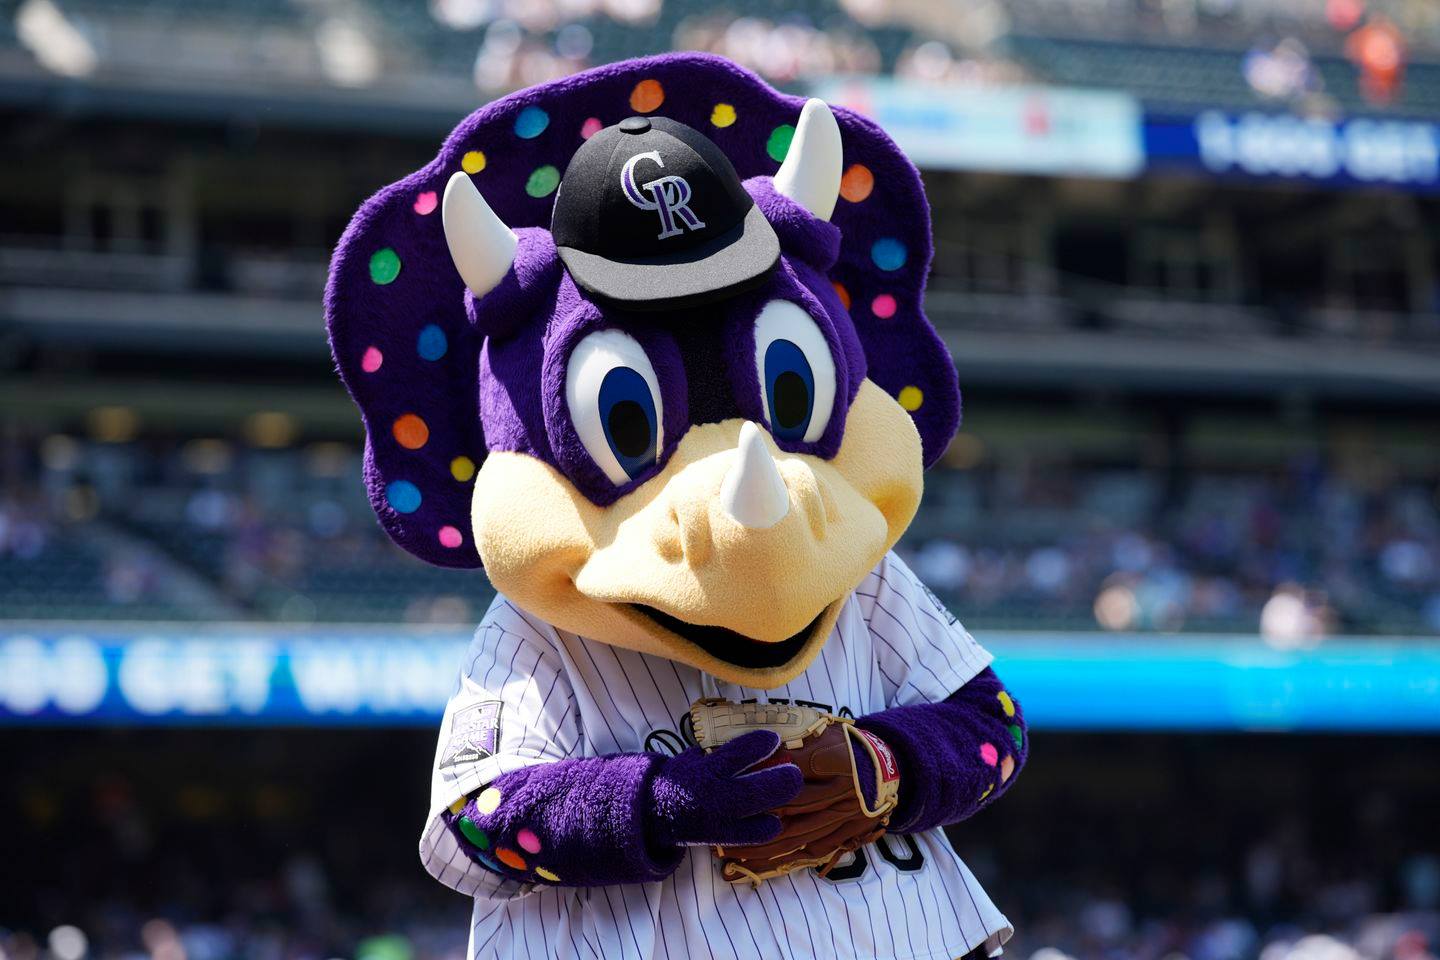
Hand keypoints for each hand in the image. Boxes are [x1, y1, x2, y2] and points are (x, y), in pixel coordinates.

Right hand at [646, 730, 801, 848]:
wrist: (653, 813)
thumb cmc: (679, 778)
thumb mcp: (693, 757)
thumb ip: (719, 750)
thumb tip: (754, 740)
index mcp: (706, 770)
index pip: (739, 752)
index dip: (762, 743)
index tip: (775, 739)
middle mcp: (714, 796)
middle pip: (757, 790)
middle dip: (783, 781)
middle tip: (794, 773)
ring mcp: (720, 821)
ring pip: (760, 820)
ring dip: (778, 808)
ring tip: (786, 797)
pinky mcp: (723, 839)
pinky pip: (754, 837)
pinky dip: (767, 827)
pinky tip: (772, 818)